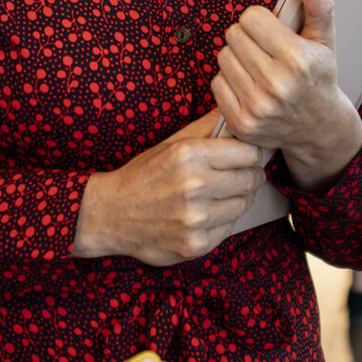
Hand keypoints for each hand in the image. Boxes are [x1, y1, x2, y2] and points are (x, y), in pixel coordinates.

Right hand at [72, 111, 264, 265]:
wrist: (111, 214)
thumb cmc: (145, 174)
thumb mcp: (173, 142)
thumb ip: (209, 127)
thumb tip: (239, 116)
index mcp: (190, 155)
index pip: (249, 153)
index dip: (251, 154)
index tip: (246, 156)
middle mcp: (194, 186)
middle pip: (251, 179)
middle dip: (250, 175)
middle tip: (240, 175)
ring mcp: (195, 218)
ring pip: (244, 204)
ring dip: (238, 198)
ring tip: (221, 194)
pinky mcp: (195, 244)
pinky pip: (229, 228)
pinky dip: (223, 220)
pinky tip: (207, 213)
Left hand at [212, 0, 361, 193]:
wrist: (319, 127)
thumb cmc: (319, 77)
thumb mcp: (325, 40)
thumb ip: (318, 6)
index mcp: (298, 59)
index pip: (251, 18)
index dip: (260, 20)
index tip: (271, 31)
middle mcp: (276, 84)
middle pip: (234, 35)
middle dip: (248, 37)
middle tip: (264, 48)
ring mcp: (257, 106)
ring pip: (224, 57)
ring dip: (237, 57)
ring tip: (257, 66)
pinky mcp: (242, 122)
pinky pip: (217, 83)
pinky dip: (230, 80)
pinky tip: (249, 84)